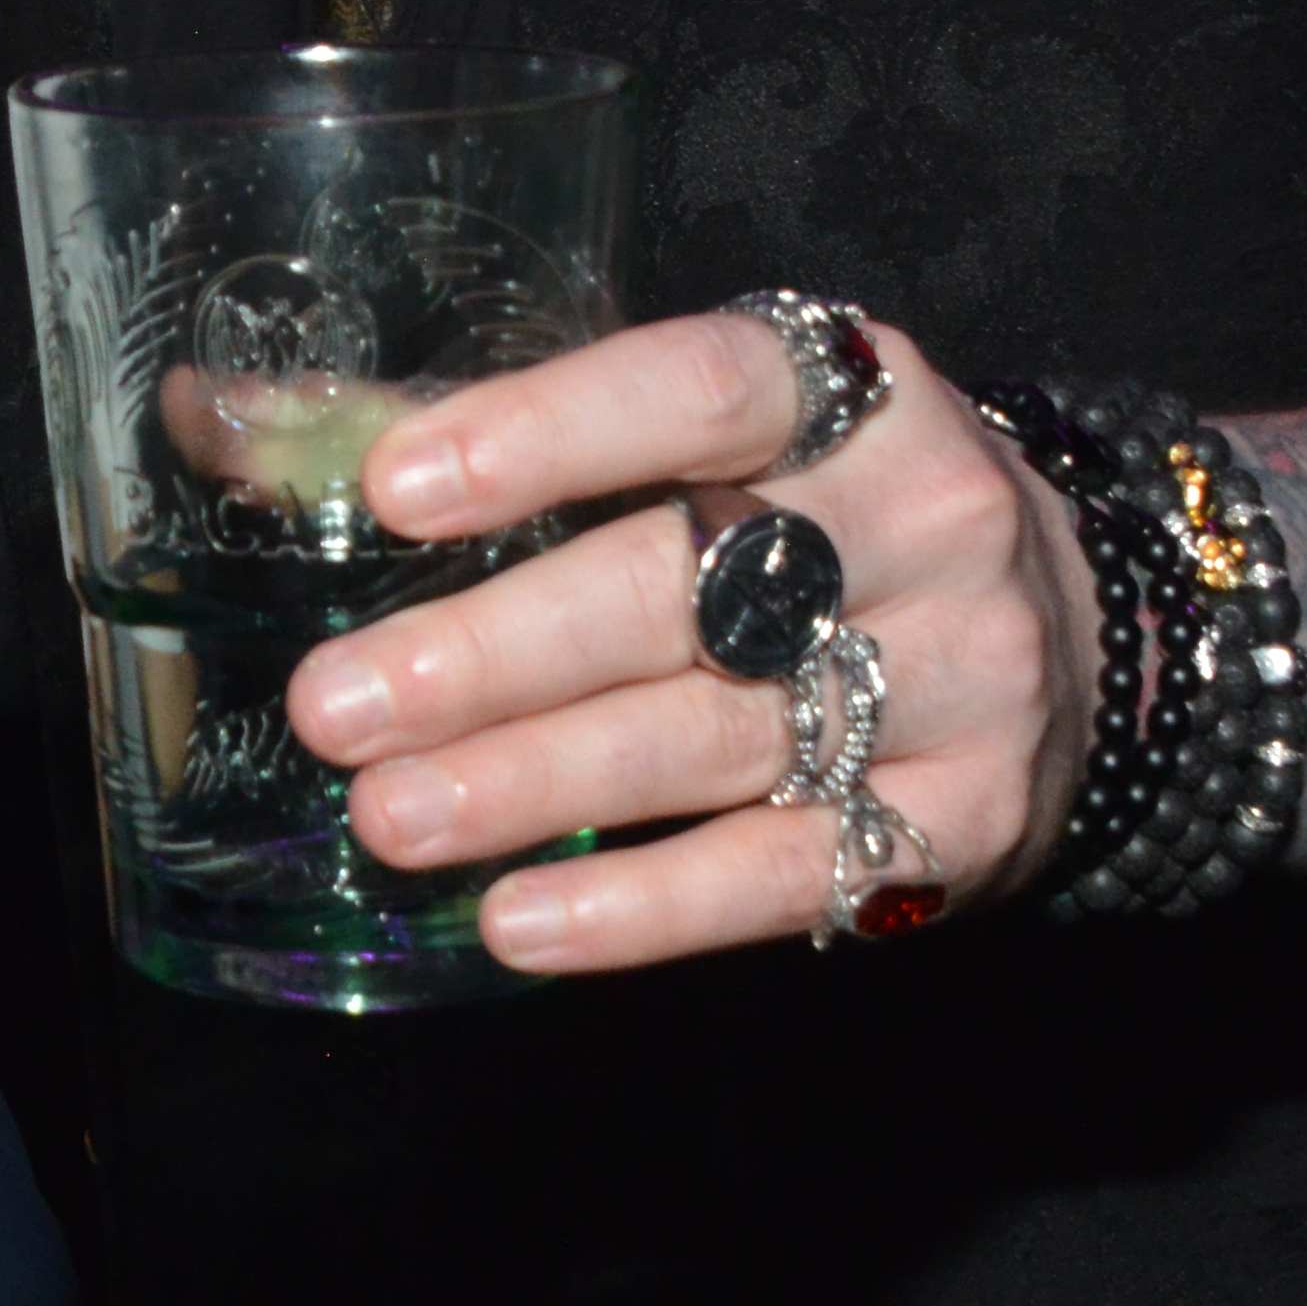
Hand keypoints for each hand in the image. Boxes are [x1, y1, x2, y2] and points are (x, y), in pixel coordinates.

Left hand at [293, 302, 1102, 967]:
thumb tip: (220, 423)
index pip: (702, 386)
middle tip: (334, 704)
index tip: (396, 485)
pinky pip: (791, 874)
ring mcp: (961, 680)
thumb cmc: (824, 504)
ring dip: (537, 783)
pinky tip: (520, 920)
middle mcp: (924, 522)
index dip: (550, 431)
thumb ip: (473, 421)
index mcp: (854, 385)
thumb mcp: (702, 429)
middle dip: (495, 652)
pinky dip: (646, 909)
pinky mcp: (967, 826)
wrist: (1087, 634)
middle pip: (687, 589)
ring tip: (389, 819)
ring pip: (718, 738)